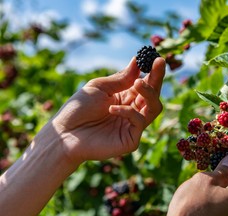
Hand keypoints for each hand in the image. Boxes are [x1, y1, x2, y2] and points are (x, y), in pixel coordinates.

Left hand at [49, 57, 165, 163]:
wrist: (64, 134)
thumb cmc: (78, 109)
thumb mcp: (99, 87)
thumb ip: (121, 78)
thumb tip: (138, 60)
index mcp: (125, 98)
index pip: (145, 84)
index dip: (153, 72)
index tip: (158, 58)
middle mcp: (132, 111)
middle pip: (153, 95)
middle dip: (157, 78)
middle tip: (159, 63)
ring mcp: (133, 126)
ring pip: (154, 108)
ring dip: (149, 93)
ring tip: (138, 83)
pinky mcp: (131, 140)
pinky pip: (140, 122)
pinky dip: (128, 112)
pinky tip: (112, 109)